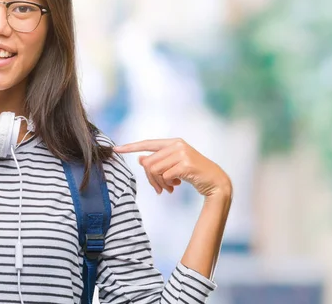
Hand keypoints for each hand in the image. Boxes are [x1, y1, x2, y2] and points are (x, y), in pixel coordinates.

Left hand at [114, 138, 231, 197]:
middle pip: (148, 162)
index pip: (147, 143)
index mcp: (173, 142)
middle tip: (159, 188)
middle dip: (150, 178)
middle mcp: (177, 145)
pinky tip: (176, 187)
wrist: (215, 182)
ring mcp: (182, 153)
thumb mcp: (175, 166)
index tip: (116, 149)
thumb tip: (140, 159)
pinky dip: (167, 184)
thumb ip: (159, 161)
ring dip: (159, 183)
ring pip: (154, 170)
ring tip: (168, 188)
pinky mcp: (185, 164)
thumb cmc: (194, 173)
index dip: (131, 147)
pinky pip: (164, 176)